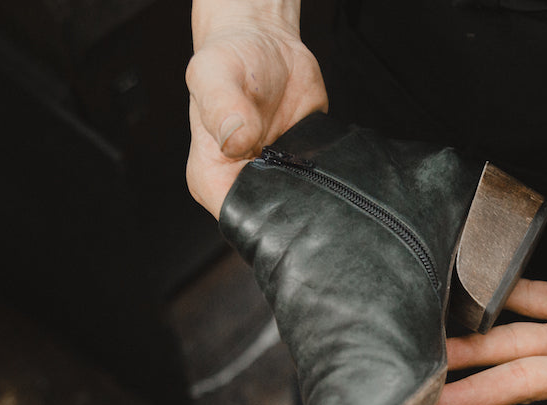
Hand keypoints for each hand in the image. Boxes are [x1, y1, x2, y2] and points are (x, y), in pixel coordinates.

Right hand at [185, 10, 327, 217]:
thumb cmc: (230, 59)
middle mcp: (244, 182)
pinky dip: (334, 176)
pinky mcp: (304, 166)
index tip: (281, 187)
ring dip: (318, 191)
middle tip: (306, 172)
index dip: (261, 214)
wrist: (265, 44)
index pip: (236, 216)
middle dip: (294, 204)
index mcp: (211, 176)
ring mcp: (277, 176)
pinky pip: (325, 184)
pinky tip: (333, 160)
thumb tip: (237, 138)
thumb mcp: (213, 73)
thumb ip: (222, 106)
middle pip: (274, 217)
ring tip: (319, 163)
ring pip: (303, 205)